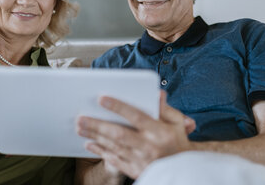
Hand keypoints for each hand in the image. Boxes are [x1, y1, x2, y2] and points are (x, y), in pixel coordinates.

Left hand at [76, 91, 194, 178]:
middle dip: (98, 125)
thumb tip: (157, 93)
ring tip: (80, 127)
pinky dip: (100, 152)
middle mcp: (149, 147)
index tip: (101, 98)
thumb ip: (165, 108)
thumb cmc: (177, 141)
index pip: (136, 116)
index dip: (119, 107)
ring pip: (113, 147)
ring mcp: (140, 161)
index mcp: (159, 132)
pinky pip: (114, 160)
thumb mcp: (177, 122)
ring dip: (95, 137)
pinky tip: (89, 144)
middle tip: (81, 117)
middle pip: (119, 134)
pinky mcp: (134, 170)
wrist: (184, 171)